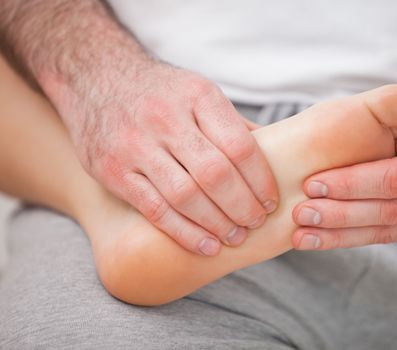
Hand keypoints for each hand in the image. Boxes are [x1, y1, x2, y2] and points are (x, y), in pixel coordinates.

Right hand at [52, 61, 277, 255]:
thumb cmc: (161, 91)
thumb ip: (232, 124)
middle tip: (256, 222)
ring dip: (217, 224)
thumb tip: (276, 152)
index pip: (240, 147)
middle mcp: (166, 119)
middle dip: (243, 207)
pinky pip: (155, 209)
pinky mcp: (113, 170)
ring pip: (186, 196)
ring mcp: (136, 145)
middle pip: (216, 174)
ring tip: (235, 238)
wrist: (96, 77)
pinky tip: (206, 245)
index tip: (271, 201)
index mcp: (198, 97)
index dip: (261, 181)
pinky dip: (184, 232)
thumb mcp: (199, 91)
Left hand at [291, 80, 396, 249]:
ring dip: (341, 235)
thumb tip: (370, 116)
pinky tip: (322, 238)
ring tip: (303, 235)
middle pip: (390, 212)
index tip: (313, 185)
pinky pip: (388, 235)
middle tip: (301, 214)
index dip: (353, 184)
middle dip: (341, 215)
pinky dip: (353, 236)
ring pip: (387, 231)